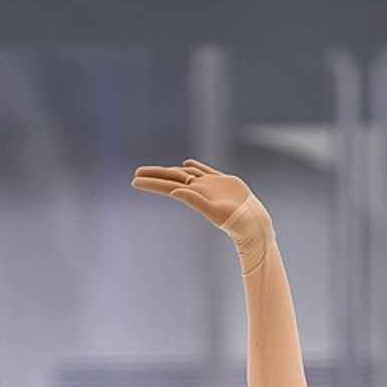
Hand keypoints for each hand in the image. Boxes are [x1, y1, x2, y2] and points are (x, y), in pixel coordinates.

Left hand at [130, 158, 270, 252]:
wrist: (253, 223)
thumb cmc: (235, 222)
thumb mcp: (213, 212)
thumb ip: (194, 201)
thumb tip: (175, 191)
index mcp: (192, 195)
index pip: (166, 186)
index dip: (150, 183)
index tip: (134, 181)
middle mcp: (198, 189)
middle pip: (171, 177)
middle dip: (154, 174)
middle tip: (137, 172)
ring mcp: (209, 185)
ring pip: (186, 173)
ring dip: (171, 170)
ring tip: (159, 170)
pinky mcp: (222, 181)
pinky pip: (204, 170)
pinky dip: (194, 166)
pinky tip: (186, 164)